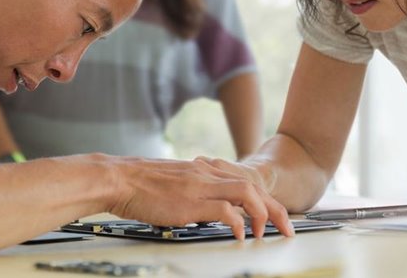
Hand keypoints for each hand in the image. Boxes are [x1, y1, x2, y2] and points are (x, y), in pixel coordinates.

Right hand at [107, 157, 293, 239]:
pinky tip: (240, 235)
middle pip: (254, 188)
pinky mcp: (191, 201)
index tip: (275, 218)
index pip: (243, 183)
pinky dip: (238, 223)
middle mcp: (206, 174)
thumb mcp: (173, 184)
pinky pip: (225, 210)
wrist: (119, 179)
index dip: (264, 201)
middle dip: (276, 210)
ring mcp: (200, 186)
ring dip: (263, 214)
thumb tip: (204, 211)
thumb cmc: (138, 185)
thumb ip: (192, 192)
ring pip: (246, 193)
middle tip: (287, 229)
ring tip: (266, 234)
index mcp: (202, 171)